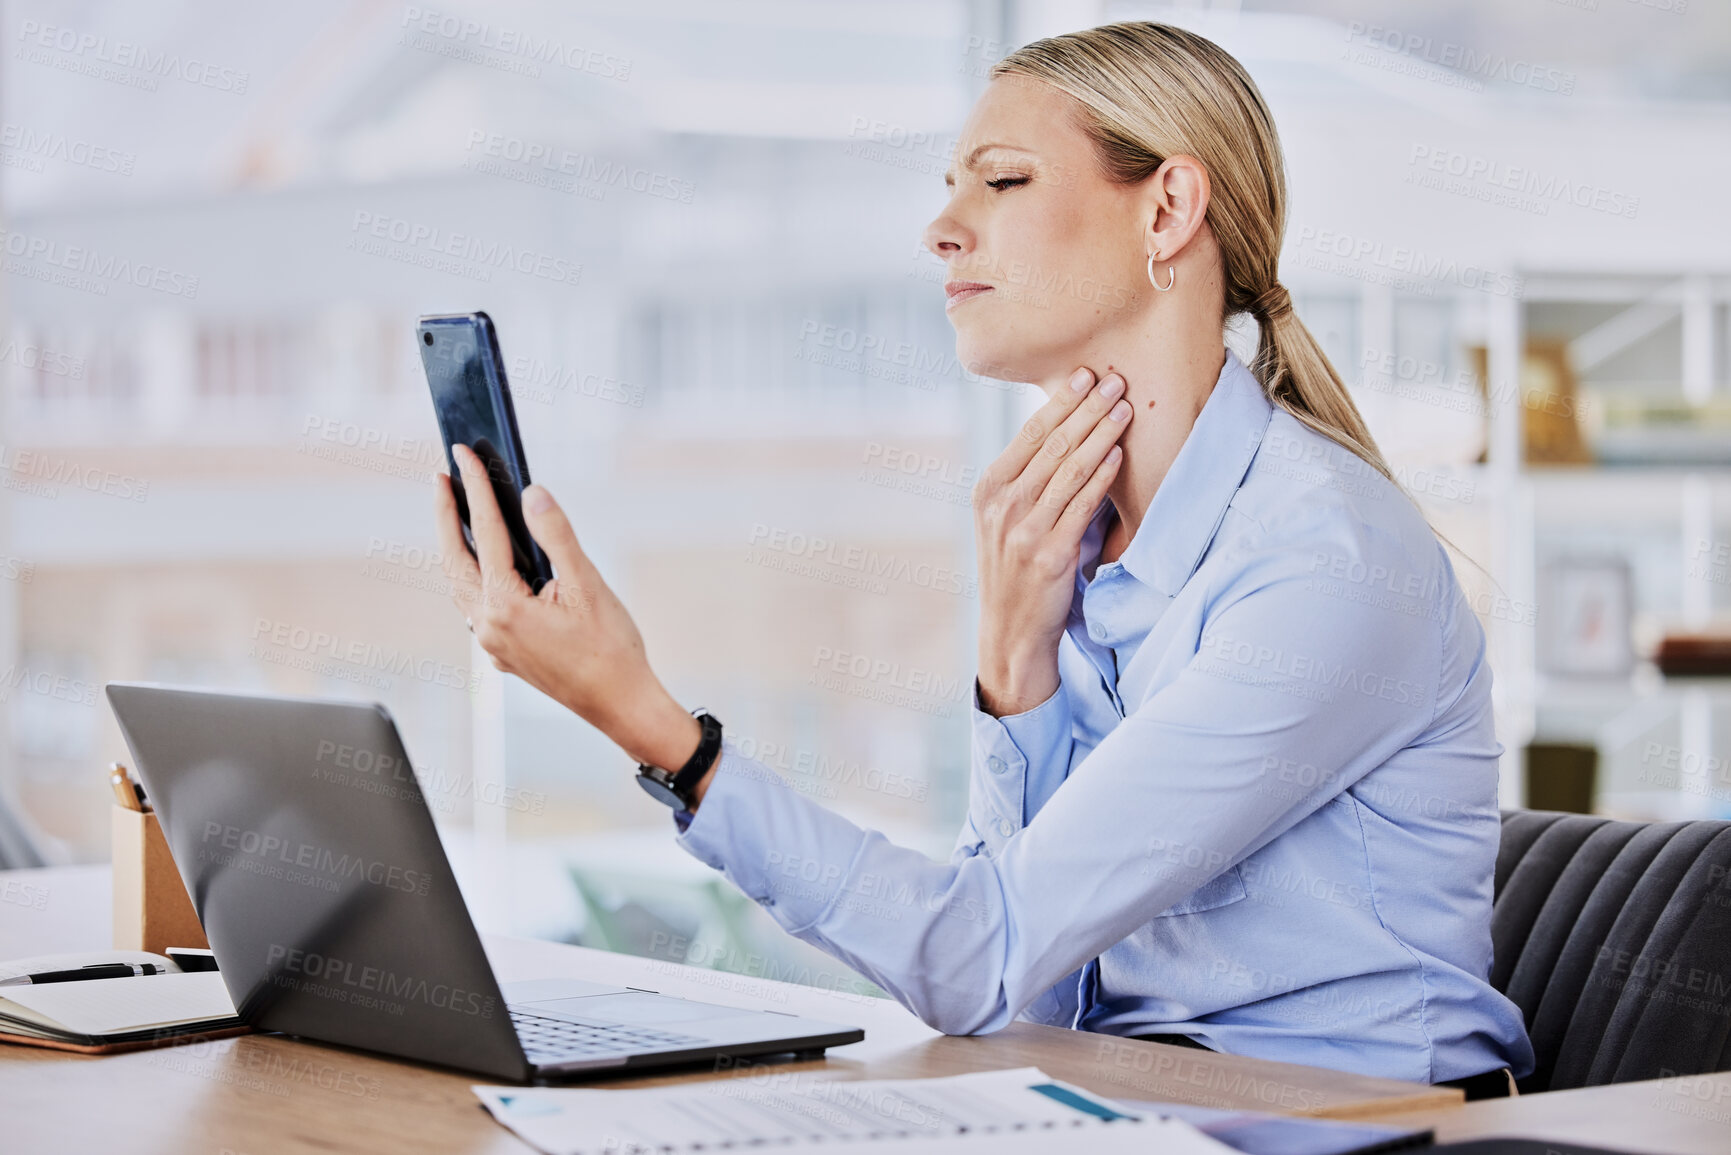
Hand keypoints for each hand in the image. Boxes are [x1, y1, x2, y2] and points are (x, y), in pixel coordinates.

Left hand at [433, 444, 703, 781]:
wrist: (622, 706)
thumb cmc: (612, 650)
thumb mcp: (589, 585)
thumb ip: (557, 536)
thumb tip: (531, 494)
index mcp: (505, 606)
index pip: (485, 531)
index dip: (474, 487)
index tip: (463, 453)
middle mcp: (489, 626)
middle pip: (454, 559)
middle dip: (446, 516)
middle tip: (442, 477)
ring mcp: (493, 644)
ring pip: (461, 585)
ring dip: (456, 547)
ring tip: (456, 514)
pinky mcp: (505, 654)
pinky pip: (476, 606)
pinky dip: (474, 576)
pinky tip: (486, 565)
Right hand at [974, 368, 1129, 715]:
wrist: (1011, 631)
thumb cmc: (1016, 570)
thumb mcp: (1005, 520)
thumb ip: (1027, 482)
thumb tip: (1063, 432)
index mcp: (987, 491)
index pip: (1027, 435)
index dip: (1059, 403)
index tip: (1085, 375)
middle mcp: (1001, 507)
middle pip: (1051, 445)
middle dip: (1086, 409)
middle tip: (1115, 380)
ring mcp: (1023, 531)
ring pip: (1068, 469)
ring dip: (1100, 434)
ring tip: (1124, 409)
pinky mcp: (1048, 555)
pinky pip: (1081, 506)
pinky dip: (1101, 477)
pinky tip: (1119, 455)